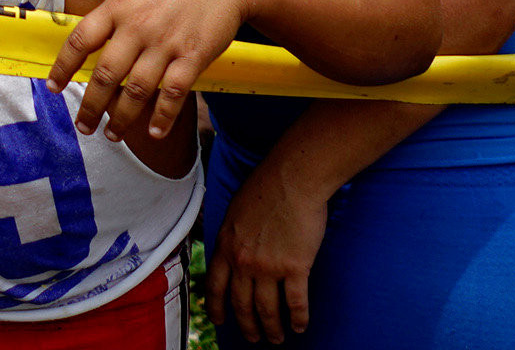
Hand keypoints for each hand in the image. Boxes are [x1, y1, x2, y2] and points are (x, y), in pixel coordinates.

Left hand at [45, 0, 260, 144]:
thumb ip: (116, 12)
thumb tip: (95, 39)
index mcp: (118, 5)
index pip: (80, 40)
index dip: (63, 67)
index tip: (53, 87)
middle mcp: (137, 26)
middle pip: (104, 74)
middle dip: (90, 106)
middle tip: (83, 125)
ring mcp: (165, 42)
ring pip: (135, 90)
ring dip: (121, 118)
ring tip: (113, 134)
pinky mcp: (193, 56)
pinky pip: (172, 94)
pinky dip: (162, 117)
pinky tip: (155, 131)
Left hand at [208, 157, 331, 344]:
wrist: (291, 180)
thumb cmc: (265, 189)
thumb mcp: (234, 212)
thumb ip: (232, 236)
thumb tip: (231, 249)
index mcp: (226, 246)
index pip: (215, 286)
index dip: (216, 307)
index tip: (219, 321)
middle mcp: (243, 261)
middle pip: (242, 304)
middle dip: (247, 326)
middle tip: (253, 338)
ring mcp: (268, 267)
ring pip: (268, 309)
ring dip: (273, 328)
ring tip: (277, 338)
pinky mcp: (295, 268)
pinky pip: (296, 302)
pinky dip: (298, 318)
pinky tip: (299, 326)